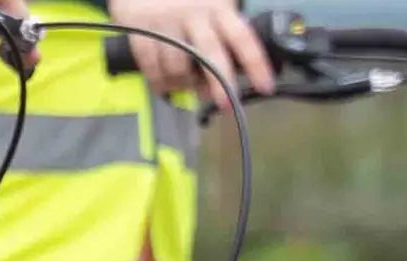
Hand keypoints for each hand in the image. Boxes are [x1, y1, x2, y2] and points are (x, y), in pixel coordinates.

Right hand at [108, 0, 272, 98]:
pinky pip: (151, 67)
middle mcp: (193, 15)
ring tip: (186, 86)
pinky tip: (164, 85)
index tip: (265, 87)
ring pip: (177, 67)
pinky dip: (159, 82)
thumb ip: (223, 35)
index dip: (256, 64)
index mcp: (218, 8)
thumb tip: (233, 74)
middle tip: (225, 104)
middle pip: (210, 54)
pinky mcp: (141, 32)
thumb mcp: (212, 5)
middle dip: (219, 83)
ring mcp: (166, 25)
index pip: (242, 38)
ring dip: (183, 84)